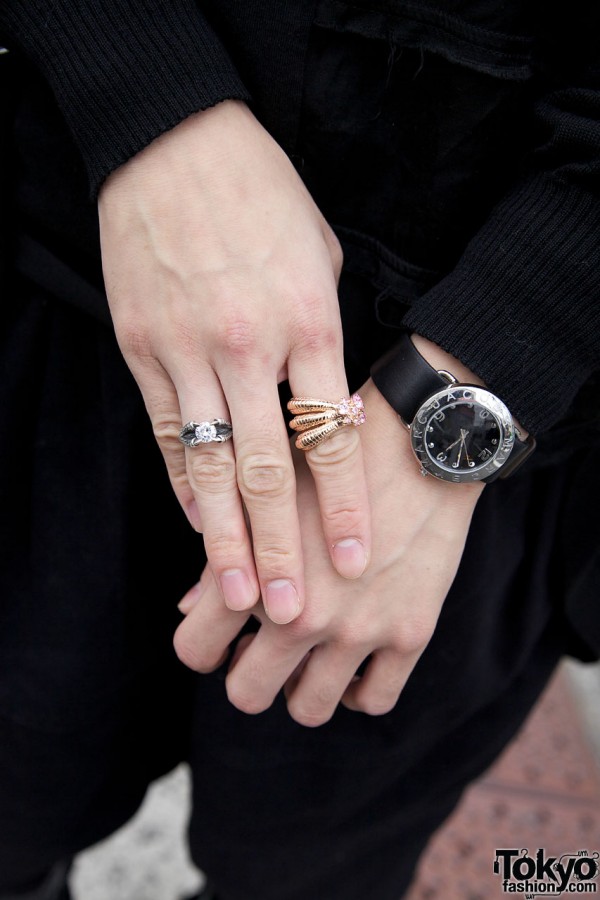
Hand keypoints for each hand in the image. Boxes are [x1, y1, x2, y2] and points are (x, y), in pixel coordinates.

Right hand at [98, 100, 370, 625]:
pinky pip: (165, 430)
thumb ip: (324, 338)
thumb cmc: (263, 196)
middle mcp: (248, 344)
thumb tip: (326, 408)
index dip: (345, 506)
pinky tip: (196, 524)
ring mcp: (186, 348)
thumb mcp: (319, 257)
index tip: (356, 559)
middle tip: (289, 611)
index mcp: (308, 320)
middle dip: (281, 547)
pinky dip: (181, 482)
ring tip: (233, 594)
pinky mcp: (141, 346)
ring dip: (224, 536)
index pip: (332, 436)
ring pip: (208, 463)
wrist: (174, 141)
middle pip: (269, 468)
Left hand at [174, 375, 483, 725]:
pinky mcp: (409, 634)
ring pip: (309, 708)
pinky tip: (353, 661)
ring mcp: (358, 631)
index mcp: (253, 579)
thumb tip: (189, 611)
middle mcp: (302, 615)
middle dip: (249, 674)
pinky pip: (374, 700)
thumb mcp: (263, 503)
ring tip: (310, 654)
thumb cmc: (329, 466)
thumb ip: (222, 559)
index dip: (204, 648)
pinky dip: (356, 689)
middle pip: (247, 694)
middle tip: (264, 649)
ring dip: (301, 686)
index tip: (223, 641)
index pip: (194, 650)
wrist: (417, 446)